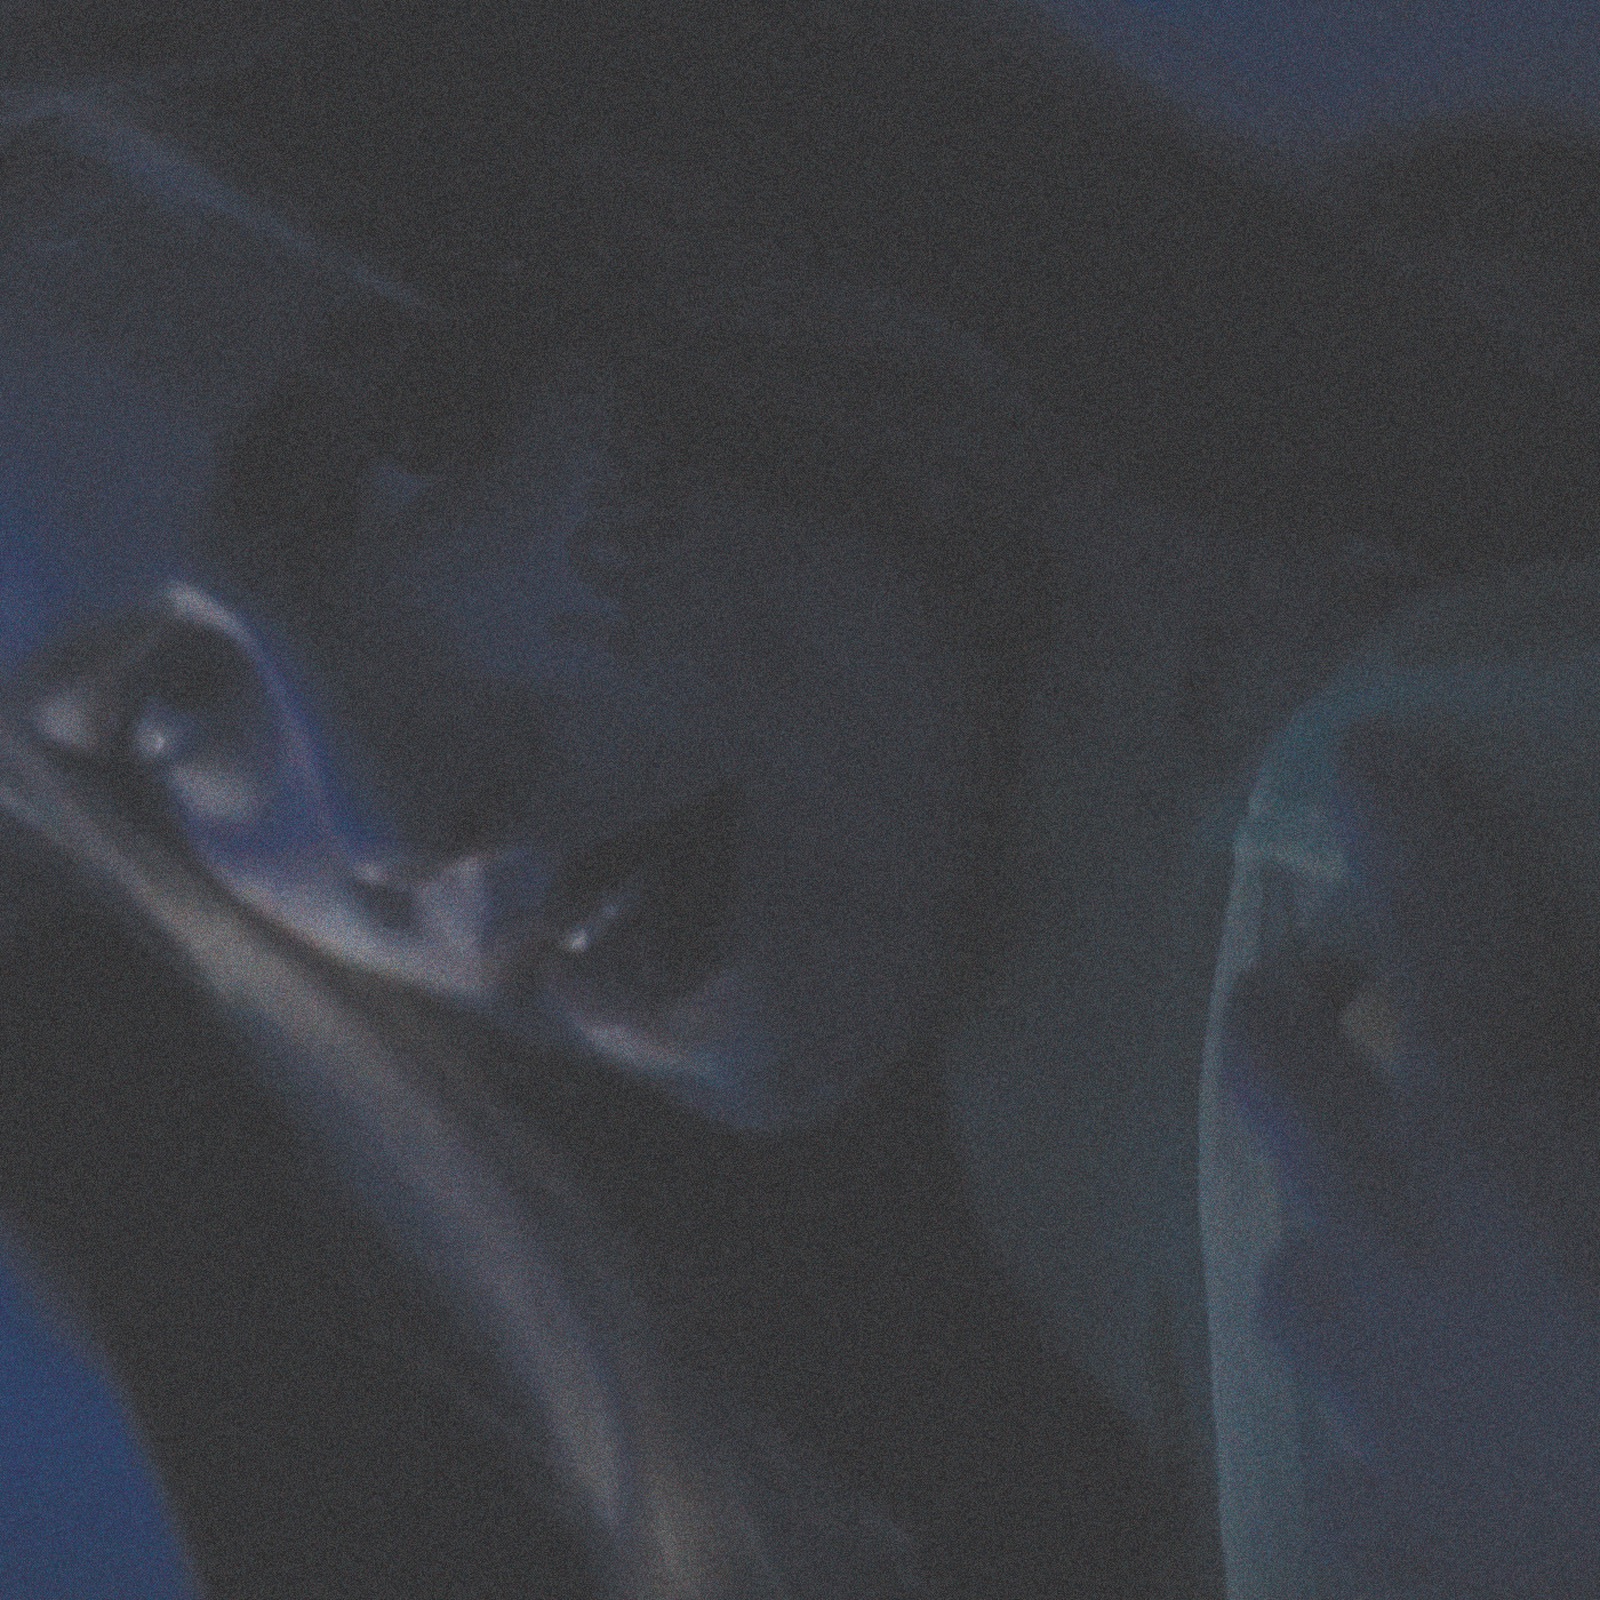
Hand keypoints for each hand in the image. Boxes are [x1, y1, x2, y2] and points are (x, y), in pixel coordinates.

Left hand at [1220, 721, 1599, 1598]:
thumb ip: (1569, 1038)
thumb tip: (1542, 1014)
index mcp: (1495, 1133)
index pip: (1432, 917)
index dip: (1404, 819)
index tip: (1368, 761)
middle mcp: (1380, 1239)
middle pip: (1270, 1053)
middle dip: (1304, 988)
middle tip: (1360, 977)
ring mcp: (1351, 1386)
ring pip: (1294, 1240)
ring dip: (1344, 1197)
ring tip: (1420, 1200)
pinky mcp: (1366, 1522)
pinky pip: (1349, 1402)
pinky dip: (1398, 1369)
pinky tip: (1466, 1393)